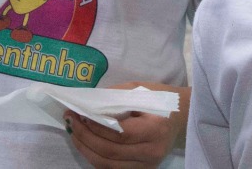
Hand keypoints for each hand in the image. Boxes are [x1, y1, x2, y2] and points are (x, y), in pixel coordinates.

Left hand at [65, 83, 186, 168]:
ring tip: (73, 132)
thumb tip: (86, 105)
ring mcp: (147, 165)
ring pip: (108, 165)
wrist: (181, 117)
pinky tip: (86, 144)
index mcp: (155, 128)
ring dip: (85, 149)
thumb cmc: (159, 98)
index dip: (96, 127)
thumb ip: (114, 98)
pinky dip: (95, 157)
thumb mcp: (138, 90)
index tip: (79, 114)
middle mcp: (152, 151)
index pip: (120, 133)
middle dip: (84, 137)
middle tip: (70, 121)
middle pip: (110, 151)